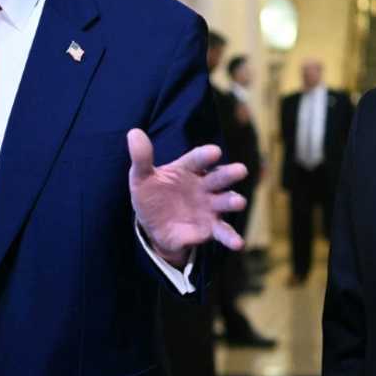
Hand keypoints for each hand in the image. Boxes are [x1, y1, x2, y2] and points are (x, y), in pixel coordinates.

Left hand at [127, 128, 245, 267]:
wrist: (154, 225)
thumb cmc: (151, 195)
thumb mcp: (141, 177)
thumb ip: (141, 158)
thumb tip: (134, 132)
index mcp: (188, 169)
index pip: (197, 159)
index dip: (205, 156)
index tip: (214, 152)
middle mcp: (204, 186)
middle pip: (218, 177)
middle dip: (229, 174)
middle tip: (241, 170)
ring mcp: (209, 207)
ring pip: (225, 202)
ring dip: (232, 201)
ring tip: (239, 202)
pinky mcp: (210, 228)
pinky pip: (223, 232)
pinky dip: (231, 237)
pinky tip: (238, 243)